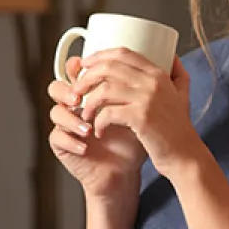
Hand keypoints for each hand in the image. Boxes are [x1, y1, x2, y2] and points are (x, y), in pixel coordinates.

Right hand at [47, 57, 146, 199]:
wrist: (126, 172)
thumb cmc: (134, 141)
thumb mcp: (145, 111)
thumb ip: (152, 85)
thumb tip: (173, 57)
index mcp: (92, 93)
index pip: (78, 72)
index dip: (78, 67)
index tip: (87, 65)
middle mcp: (76, 107)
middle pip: (58, 87)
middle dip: (69, 89)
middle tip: (80, 97)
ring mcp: (67, 126)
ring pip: (56, 112)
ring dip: (70, 118)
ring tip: (87, 128)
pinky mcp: (63, 145)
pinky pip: (57, 138)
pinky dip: (70, 140)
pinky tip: (85, 146)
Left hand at [71, 48, 208, 179]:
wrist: (185, 156)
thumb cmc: (178, 129)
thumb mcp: (182, 95)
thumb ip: (178, 74)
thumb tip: (172, 55)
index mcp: (158, 74)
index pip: (123, 53)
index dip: (99, 55)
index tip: (84, 64)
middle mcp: (153, 82)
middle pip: (109, 67)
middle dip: (86, 77)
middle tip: (76, 91)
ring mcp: (147, 99)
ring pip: (104, 90)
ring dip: (88, 103)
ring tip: (84, 115)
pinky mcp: (140, 118)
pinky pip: (107, 113)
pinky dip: (98, 122)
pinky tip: (99, 131)